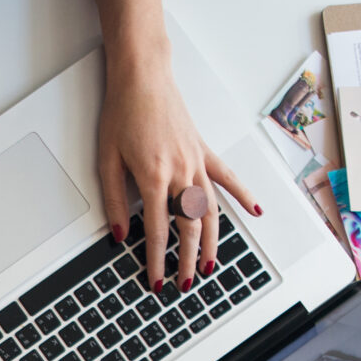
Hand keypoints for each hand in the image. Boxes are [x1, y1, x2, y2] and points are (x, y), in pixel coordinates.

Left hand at [98, 42, 259, 294]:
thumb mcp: (107, 159)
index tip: (156, 280)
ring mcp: (196, 161)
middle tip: (186, 283)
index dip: (156, 260)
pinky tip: (254, 211)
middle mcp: (180, 172)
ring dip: (213, 241)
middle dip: (188, 259)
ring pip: (211, 210)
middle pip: (189, 226)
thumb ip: (114, 200)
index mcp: (153, 177)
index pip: (156, 230)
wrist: (143, 77)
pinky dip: (242, 195)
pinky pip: (227, 177)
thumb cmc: (123, 113)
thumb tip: (120, 234)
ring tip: (212, 265)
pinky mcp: (204, 150)